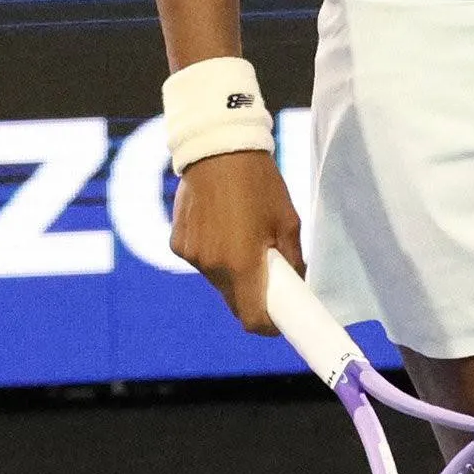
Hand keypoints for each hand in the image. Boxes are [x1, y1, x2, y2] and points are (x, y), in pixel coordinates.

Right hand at [167, 149, 302, 334]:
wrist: (217, 148)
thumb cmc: (259, 182)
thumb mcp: (287, 222)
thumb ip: (291, 261)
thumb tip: (295, 284)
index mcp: (240, 263)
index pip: (252, 318)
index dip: (268, 326)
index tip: (280, 321)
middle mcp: (211, 265)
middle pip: (234, 302)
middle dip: (253, 297)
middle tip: (270, 276)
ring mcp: (191, 255)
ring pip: (217, 281)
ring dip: (233, 273)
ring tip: (244, 238)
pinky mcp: (178, 243)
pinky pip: (201, 261)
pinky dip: (214, 255)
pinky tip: (222, 225)